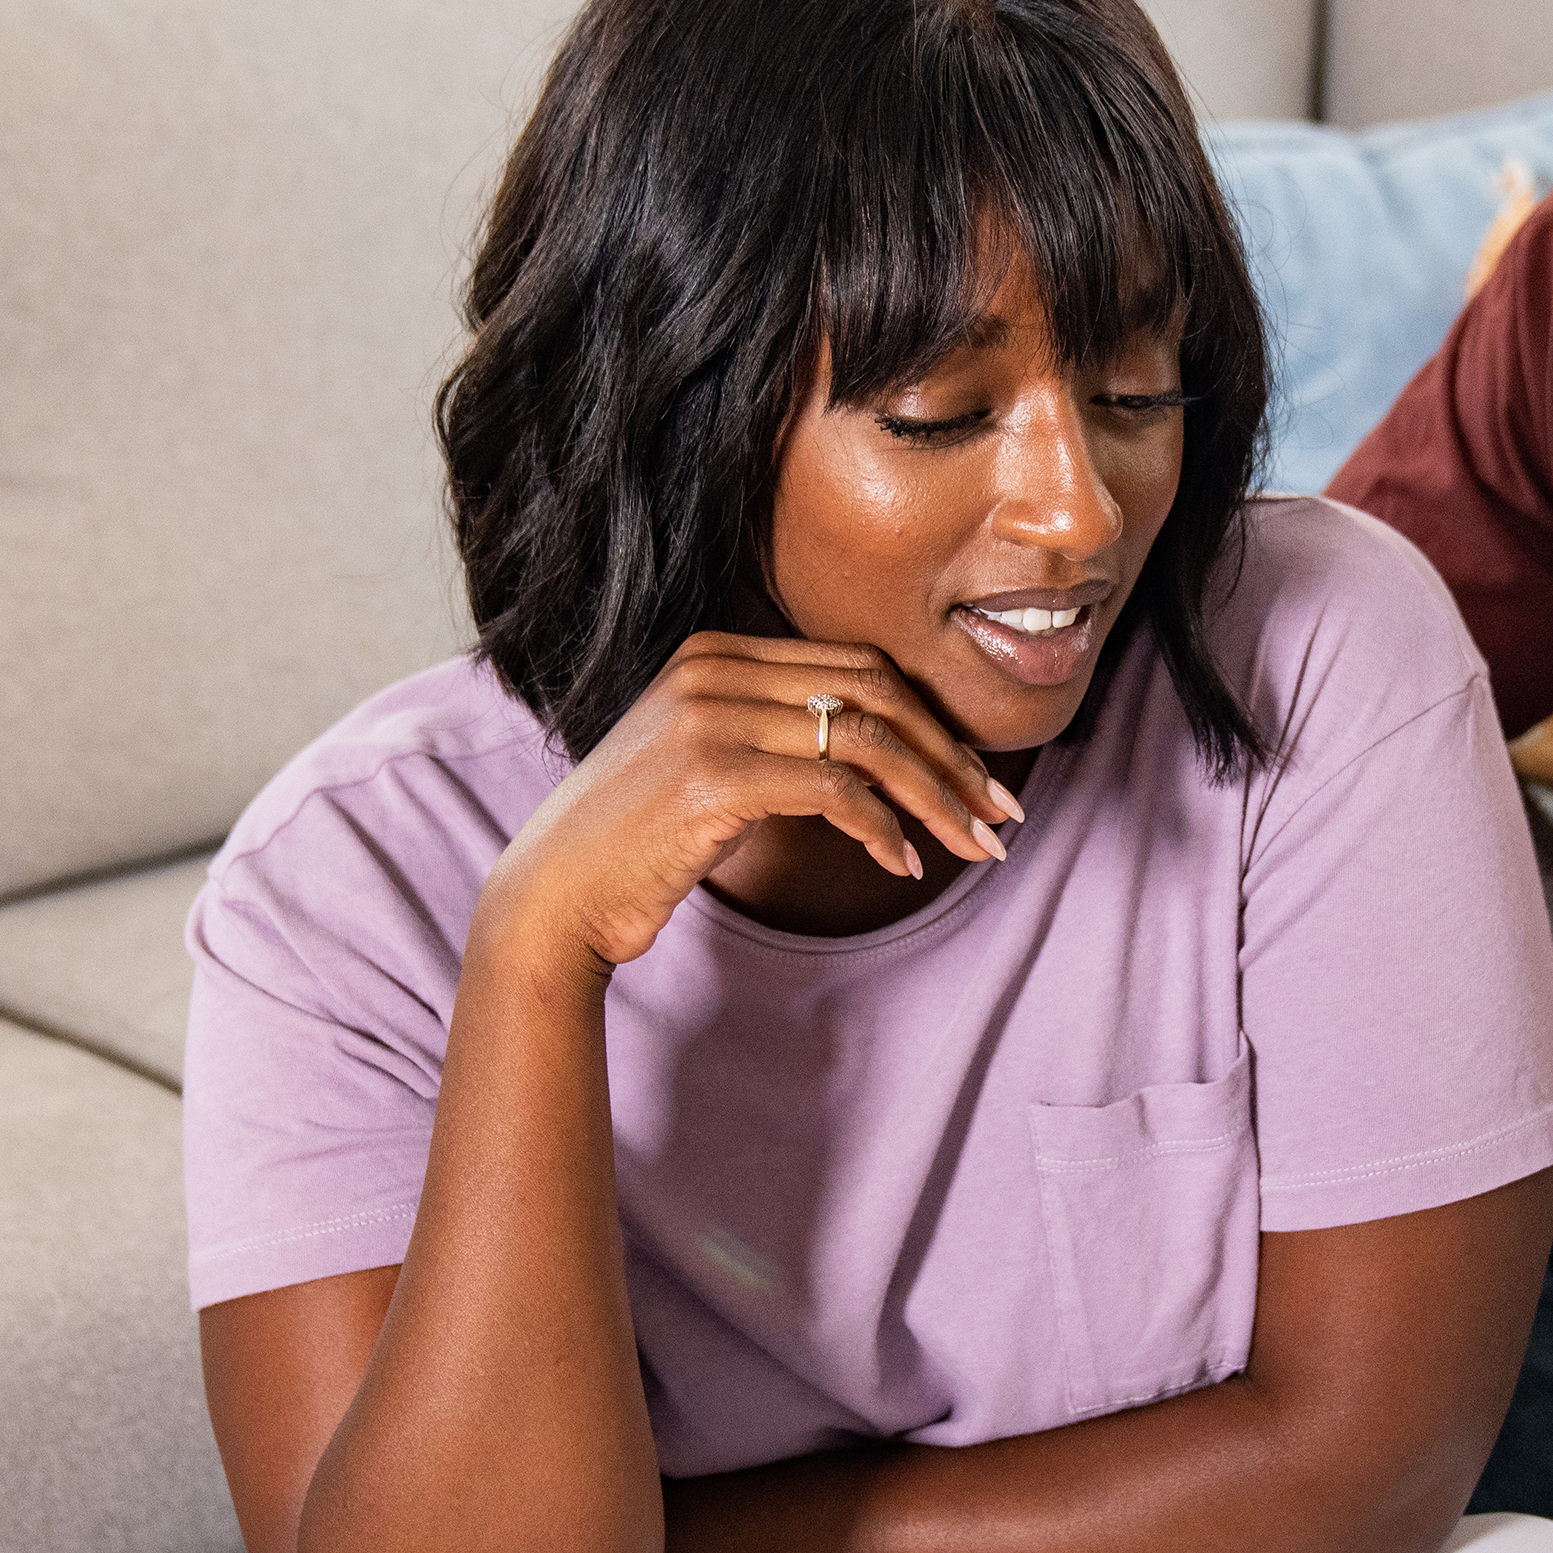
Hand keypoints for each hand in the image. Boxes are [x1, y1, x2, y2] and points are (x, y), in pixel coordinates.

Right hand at [482, 634, 1019, 970]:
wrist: (554, 899)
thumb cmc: (638, 846)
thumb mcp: (709, 765)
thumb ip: (776, 737)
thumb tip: (881, 753)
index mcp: (716, 653)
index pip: (860, 667)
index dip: (934, 722)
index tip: (976, 780)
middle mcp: (714, 668)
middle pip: (878, 693)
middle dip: (952, 757)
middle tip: (998, 818)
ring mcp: (711, 715)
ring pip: (870, 740)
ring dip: (937, 798)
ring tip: (975, 848)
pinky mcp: (714, 775)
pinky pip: (839, 790)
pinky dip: (885, 829)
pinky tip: (903, 865)